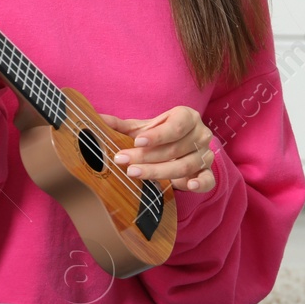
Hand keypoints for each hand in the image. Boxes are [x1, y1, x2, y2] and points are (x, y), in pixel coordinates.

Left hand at [97, 106, 215, 192]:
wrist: (185, 143)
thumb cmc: (162, 134)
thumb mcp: (144, 128)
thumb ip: (122, 125)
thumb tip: (96, 119)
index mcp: (188, 117)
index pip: (175, 126)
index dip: (157, 135)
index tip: (136, 142)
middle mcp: (200, 134)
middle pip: (175, 148)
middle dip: (147, 156)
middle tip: (124, 161)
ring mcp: (205, 154)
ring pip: (185, 165)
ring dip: (160, 171)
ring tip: (135, 173)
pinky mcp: (207, 172)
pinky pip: (208, 179)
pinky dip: (199, 183)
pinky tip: (188, 186)